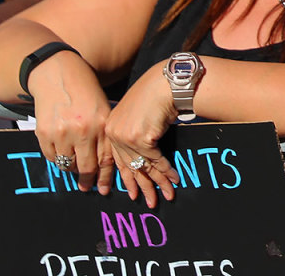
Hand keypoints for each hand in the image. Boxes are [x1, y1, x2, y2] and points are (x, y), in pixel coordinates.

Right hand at [31, 61, 113, 194]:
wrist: (58, 74)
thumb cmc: (85, 92)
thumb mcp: (103, 109)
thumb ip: (104, 134)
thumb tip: (104, 164)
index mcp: (101, 124)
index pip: (106, 159)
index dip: (105, 177)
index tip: (104, 189)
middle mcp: (83, 131)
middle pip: (86, 167)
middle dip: (88, 180)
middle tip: (87, 188)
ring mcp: (62, 133)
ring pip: (67, 164)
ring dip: (72, 169)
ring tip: (75, 168)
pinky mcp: (44, 133)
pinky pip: (51, 156)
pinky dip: (57, 159)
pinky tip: (61, 154)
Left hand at [104, 62, 181, 208]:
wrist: (166, 82)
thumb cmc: (155, 93)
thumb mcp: (139, 113)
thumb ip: (135, 131)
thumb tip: (143, 151)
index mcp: (110, 128)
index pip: (117, 160)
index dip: (126, 179)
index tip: (132, 193)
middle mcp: (114, 134)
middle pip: (130, 166)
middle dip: (142, 186)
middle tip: (148, 202)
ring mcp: (125, 137)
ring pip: (144, 167)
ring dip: (158, 183)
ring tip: (166, 196)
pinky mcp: (140, 138)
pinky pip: (156, 161)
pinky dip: (166, 172)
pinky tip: (174, 180)